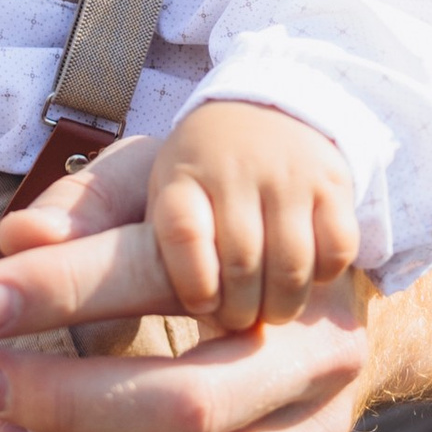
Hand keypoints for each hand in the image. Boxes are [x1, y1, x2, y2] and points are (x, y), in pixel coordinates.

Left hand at [0, 138, 370, 431]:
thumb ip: (91, 205)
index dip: (60, 290)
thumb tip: (17, 239)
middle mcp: (318, 360)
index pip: (164, 275)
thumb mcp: (163, 191)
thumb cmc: (216, 241)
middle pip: (187, 406)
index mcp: (285, 266)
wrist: (321, 305)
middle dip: (63, 404)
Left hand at [144, 101, 357, 335]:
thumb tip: (94, 261)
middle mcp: (236, 169)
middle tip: (240, 321)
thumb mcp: (159, 187)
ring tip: (272, 312)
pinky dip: (324, 276)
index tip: (202, 303)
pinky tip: (308, 277)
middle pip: (242, 262)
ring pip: (292, 265)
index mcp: (184, 174)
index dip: (195, 284)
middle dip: (241, 310)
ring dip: (282, 305)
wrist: (264, 110)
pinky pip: (337, 248)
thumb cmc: (202, 173)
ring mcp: (289, 174)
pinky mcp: (333, 182)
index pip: (185, 234)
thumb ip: (136, 231)